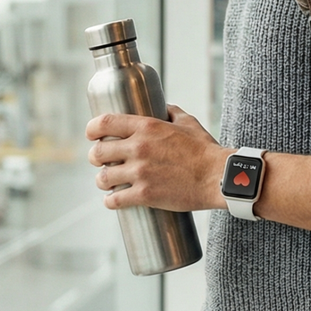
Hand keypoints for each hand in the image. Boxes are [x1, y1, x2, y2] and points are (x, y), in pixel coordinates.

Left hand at [86, 105, 229, 211]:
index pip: (104, 123)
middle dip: (95, 157)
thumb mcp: (188, 122)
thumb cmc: (206, 150)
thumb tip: (163, 108)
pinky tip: (112, 201)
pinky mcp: (145, 195)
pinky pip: (115, 200)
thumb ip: (172, 112)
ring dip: (102, 181)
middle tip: (100, 161)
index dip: (92, 129)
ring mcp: (140, 173)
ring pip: (103, 178)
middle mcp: (138, 148)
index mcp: (146, 127)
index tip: (92, 135)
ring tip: (107, 183)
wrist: (218, 177)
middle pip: (98, 152)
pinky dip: (110, 201)